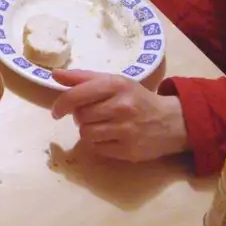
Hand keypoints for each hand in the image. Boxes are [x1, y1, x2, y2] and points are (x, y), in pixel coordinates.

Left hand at [50, 69, 188, 160]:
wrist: (171, 122)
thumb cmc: (137, 99)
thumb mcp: (114, 82)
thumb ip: (83, 78)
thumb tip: (54, 74)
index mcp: (117, 85)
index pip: (77, 95)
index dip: (61, 104)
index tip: (57, 111)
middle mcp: (122, 106)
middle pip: (80, 116)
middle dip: (81, 116)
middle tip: (94, 114)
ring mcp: (126, 130)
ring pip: (85, 133)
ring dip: (88, 131)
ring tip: (102, 126)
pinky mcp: (128, 150)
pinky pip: (96, 148)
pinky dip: (98, 143)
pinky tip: (111, 137)